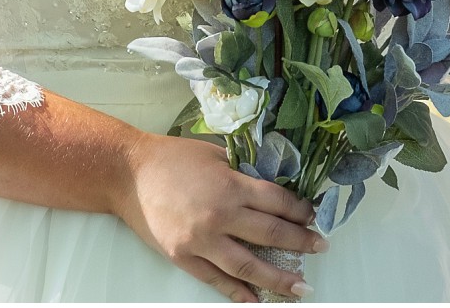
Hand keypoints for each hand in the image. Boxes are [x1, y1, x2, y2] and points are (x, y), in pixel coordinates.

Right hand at [113, 134, 324, 302]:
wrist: (129, 174)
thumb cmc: (174, 158)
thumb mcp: (216, 156)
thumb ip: (243, 174)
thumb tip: (273, 188)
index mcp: (231, 186)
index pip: (278, 203)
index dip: (300, 211)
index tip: (313, 217)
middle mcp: (221, 216)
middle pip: (271, 235)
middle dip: (301, 243)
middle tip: (321, 249)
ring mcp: (202, 241)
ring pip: (249, 266)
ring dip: (279, 278)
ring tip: (301, 288)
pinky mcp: (184, 257)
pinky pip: (217, 280)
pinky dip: (239, 293)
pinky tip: (257, 300)